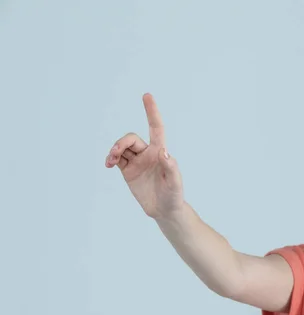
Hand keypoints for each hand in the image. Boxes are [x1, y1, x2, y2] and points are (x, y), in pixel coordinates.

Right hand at [105, 93, 183, 218]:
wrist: (164, 210)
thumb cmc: (174, 195)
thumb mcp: (175, 183)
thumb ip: (171, 167)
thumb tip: (164, 152)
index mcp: (161, 152)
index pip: (156, 128)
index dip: (152, 112)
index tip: (147, 95)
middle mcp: (148, 153)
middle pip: (131, 139)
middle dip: (122, 143)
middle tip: (115, 154)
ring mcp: (137, 161)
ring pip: (122, 147)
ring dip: (114, 150)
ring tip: (111, 160)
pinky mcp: (128, 171)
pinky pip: (117, 159)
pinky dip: (110, 158)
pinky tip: (108, 163)